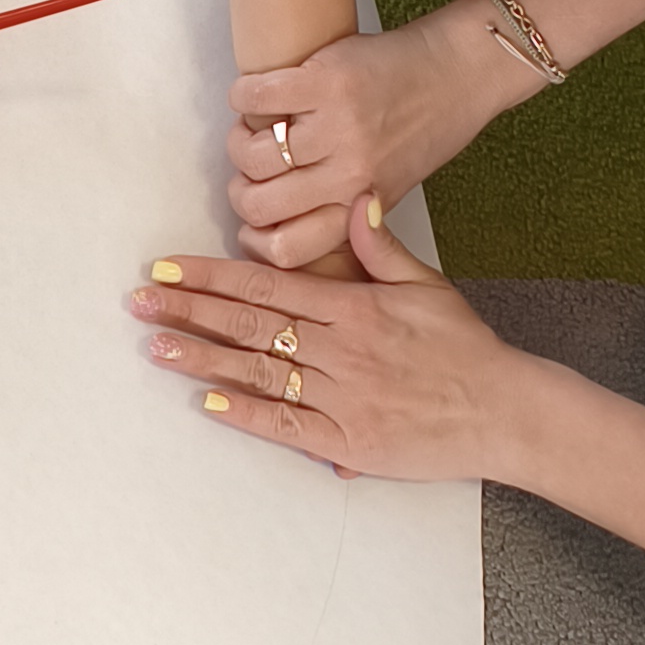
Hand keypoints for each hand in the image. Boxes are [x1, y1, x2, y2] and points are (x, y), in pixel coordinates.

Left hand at [131, 193, 539, 481]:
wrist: (504, 410)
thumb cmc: (465, 347)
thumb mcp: (427, 285)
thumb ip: (381, 247)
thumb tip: (354, 201)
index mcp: (355, 308)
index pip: (268, 284)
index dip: (212, 275)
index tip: (168, 268)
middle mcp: (342, 350)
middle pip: (252, 325)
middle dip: (190, 311)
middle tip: (140, 301)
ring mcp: (343, 399)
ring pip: (261, 374)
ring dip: (204, 361)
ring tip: (156, 348)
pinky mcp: (349, 443)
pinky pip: (288, 427)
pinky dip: (247, 415)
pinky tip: (208, 404)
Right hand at [224, 5, 522, 269]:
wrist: (458, 73)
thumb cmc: (423, 128)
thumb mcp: (388, 188)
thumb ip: (344, 213)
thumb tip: (280, 226)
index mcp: (359, 210)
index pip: (283, 251)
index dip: (254, 236)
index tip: (255, 216)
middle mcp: (348, 175)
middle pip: (254, 203)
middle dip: (241, 185)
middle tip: (253, 164)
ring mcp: (337, 128)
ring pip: (250, 155)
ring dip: (240, 139)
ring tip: (257, 127)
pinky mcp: (328, 81)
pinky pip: (255, 97)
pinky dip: (245, 95)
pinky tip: (258, 94)